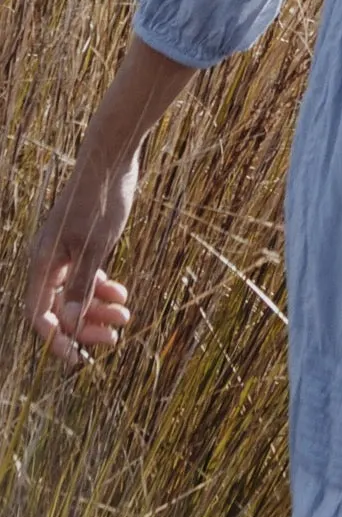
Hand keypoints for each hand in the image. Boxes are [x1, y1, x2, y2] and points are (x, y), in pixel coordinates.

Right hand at [24, 151, 136, 369]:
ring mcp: (67, 250)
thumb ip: (82, 284)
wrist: (112, 158)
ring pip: (77, 291)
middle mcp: (50, 259)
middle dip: (85, 325)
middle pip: (60, 307)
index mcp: (43, 262)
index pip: (39, 315)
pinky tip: (122, 294)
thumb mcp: (94, 245)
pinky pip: (88, 274)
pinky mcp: (84, 240)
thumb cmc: (100, 199)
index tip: (77, 358)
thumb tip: (70, 324)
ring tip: (126, 316)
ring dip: (98, 307)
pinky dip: (103, 286)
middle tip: (114, 338)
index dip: (55, 339)